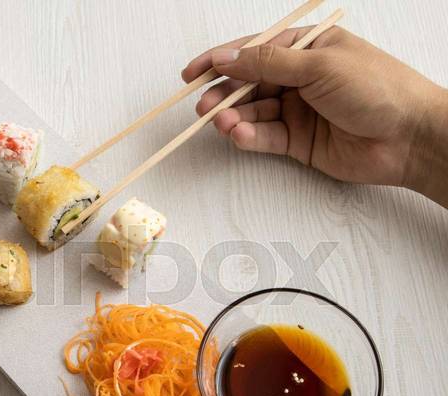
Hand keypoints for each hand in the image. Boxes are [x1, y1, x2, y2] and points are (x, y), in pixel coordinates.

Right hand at [182, 26, 447, 205]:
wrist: (409, 136)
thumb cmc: (377, 88)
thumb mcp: (319, 65)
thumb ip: (268, 64)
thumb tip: (227, 58)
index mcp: (306, 48)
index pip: (253, 51)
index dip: (219, 61)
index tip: (192, 74)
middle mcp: (298, 78)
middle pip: (247, 84)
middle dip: (223, 95)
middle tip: (203, 107)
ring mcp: (296, 110)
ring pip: (252, 112)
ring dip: (233, 118)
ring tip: (222, 124)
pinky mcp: (297, 141)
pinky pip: (264, 136)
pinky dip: (248, 136)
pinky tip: (240, 135)